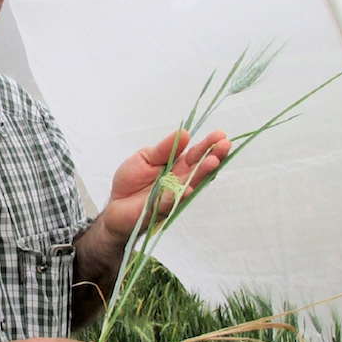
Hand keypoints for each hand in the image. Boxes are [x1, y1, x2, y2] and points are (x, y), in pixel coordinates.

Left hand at [102, 129, 230, 244]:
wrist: (116, 205)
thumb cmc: (131, 180)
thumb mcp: (145, 156)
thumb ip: (164, 148)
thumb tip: (184, 133)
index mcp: (176, 165)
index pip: (195, 154)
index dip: (207, 145)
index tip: (220, 135)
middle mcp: (179, 180)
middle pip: (199, 167)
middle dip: (213, 155)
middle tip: (225, 145)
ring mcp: (173, 194)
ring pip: (191, 183)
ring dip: (202, 173)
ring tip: (213, 161)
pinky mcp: (162, 208)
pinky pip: (172, 201)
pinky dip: (180, 194)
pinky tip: (189, 187)